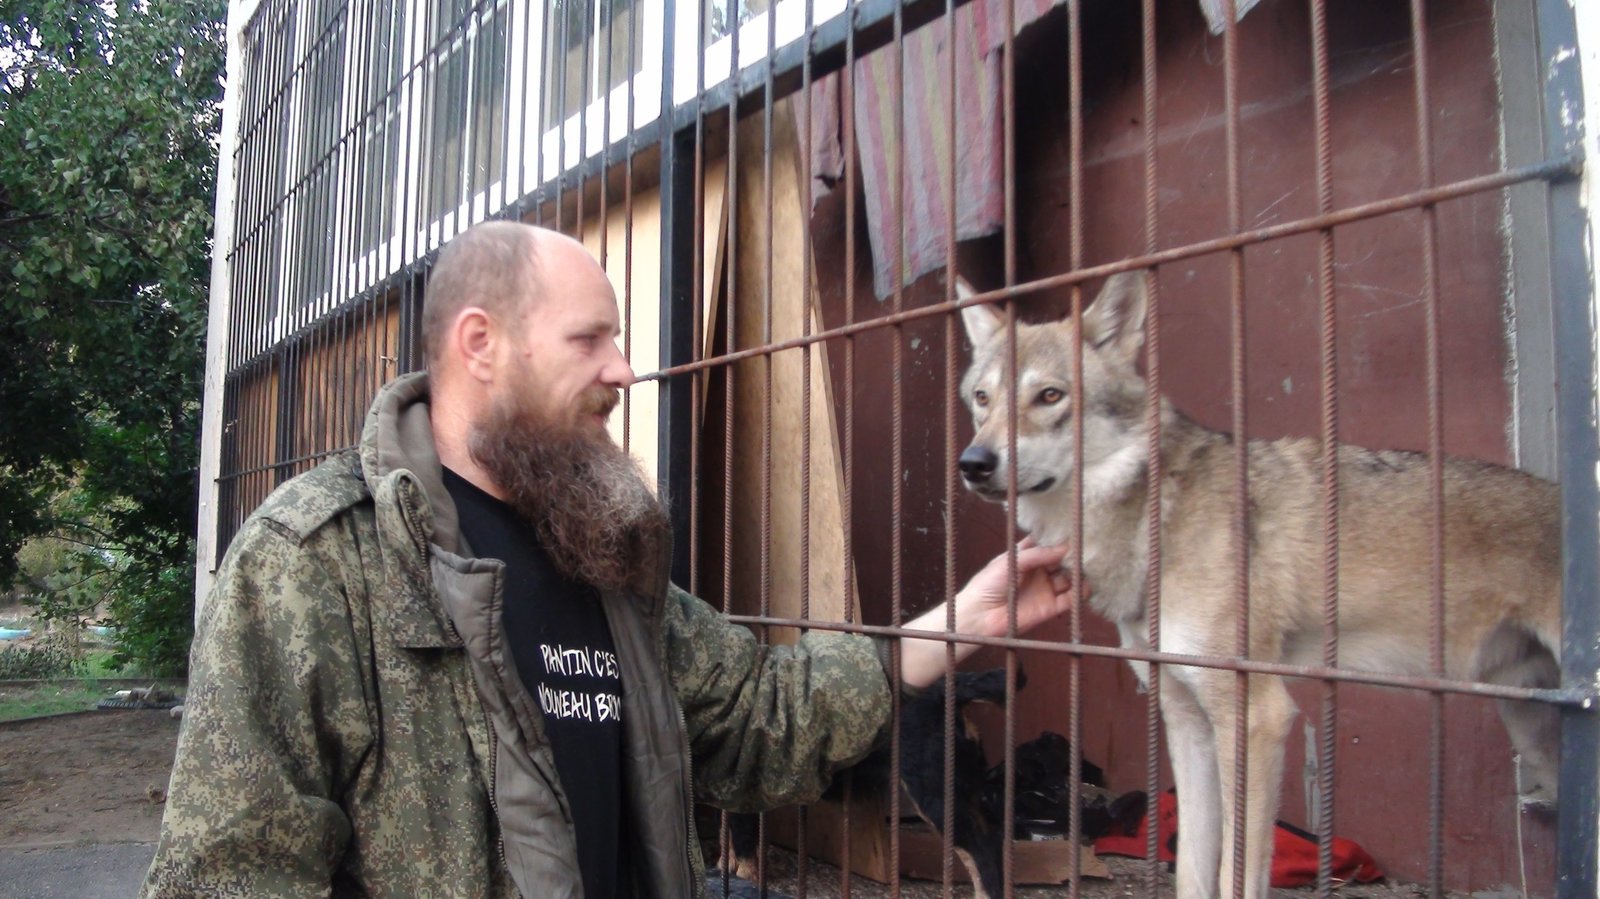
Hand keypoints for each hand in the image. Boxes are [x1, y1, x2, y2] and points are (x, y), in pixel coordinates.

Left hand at [954, 537, 1075, 639]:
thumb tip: (1064, 548)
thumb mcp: (1012, 561)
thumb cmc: (989, 584)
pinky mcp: (1050, 607)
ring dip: (1078, 573)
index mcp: (1026, 556)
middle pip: (1061, 560)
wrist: (980, 615)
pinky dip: (1079, 593)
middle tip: (1084, 549)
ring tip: (1087, 567)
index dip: (1058, 538)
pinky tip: (1084, 586)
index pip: (1047, 543)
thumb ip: (1038, 554)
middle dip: (1072, 555)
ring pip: (1069, 578)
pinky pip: (1070, 599)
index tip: (1073, 529)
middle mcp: (1038, 571)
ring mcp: (1045, 589)